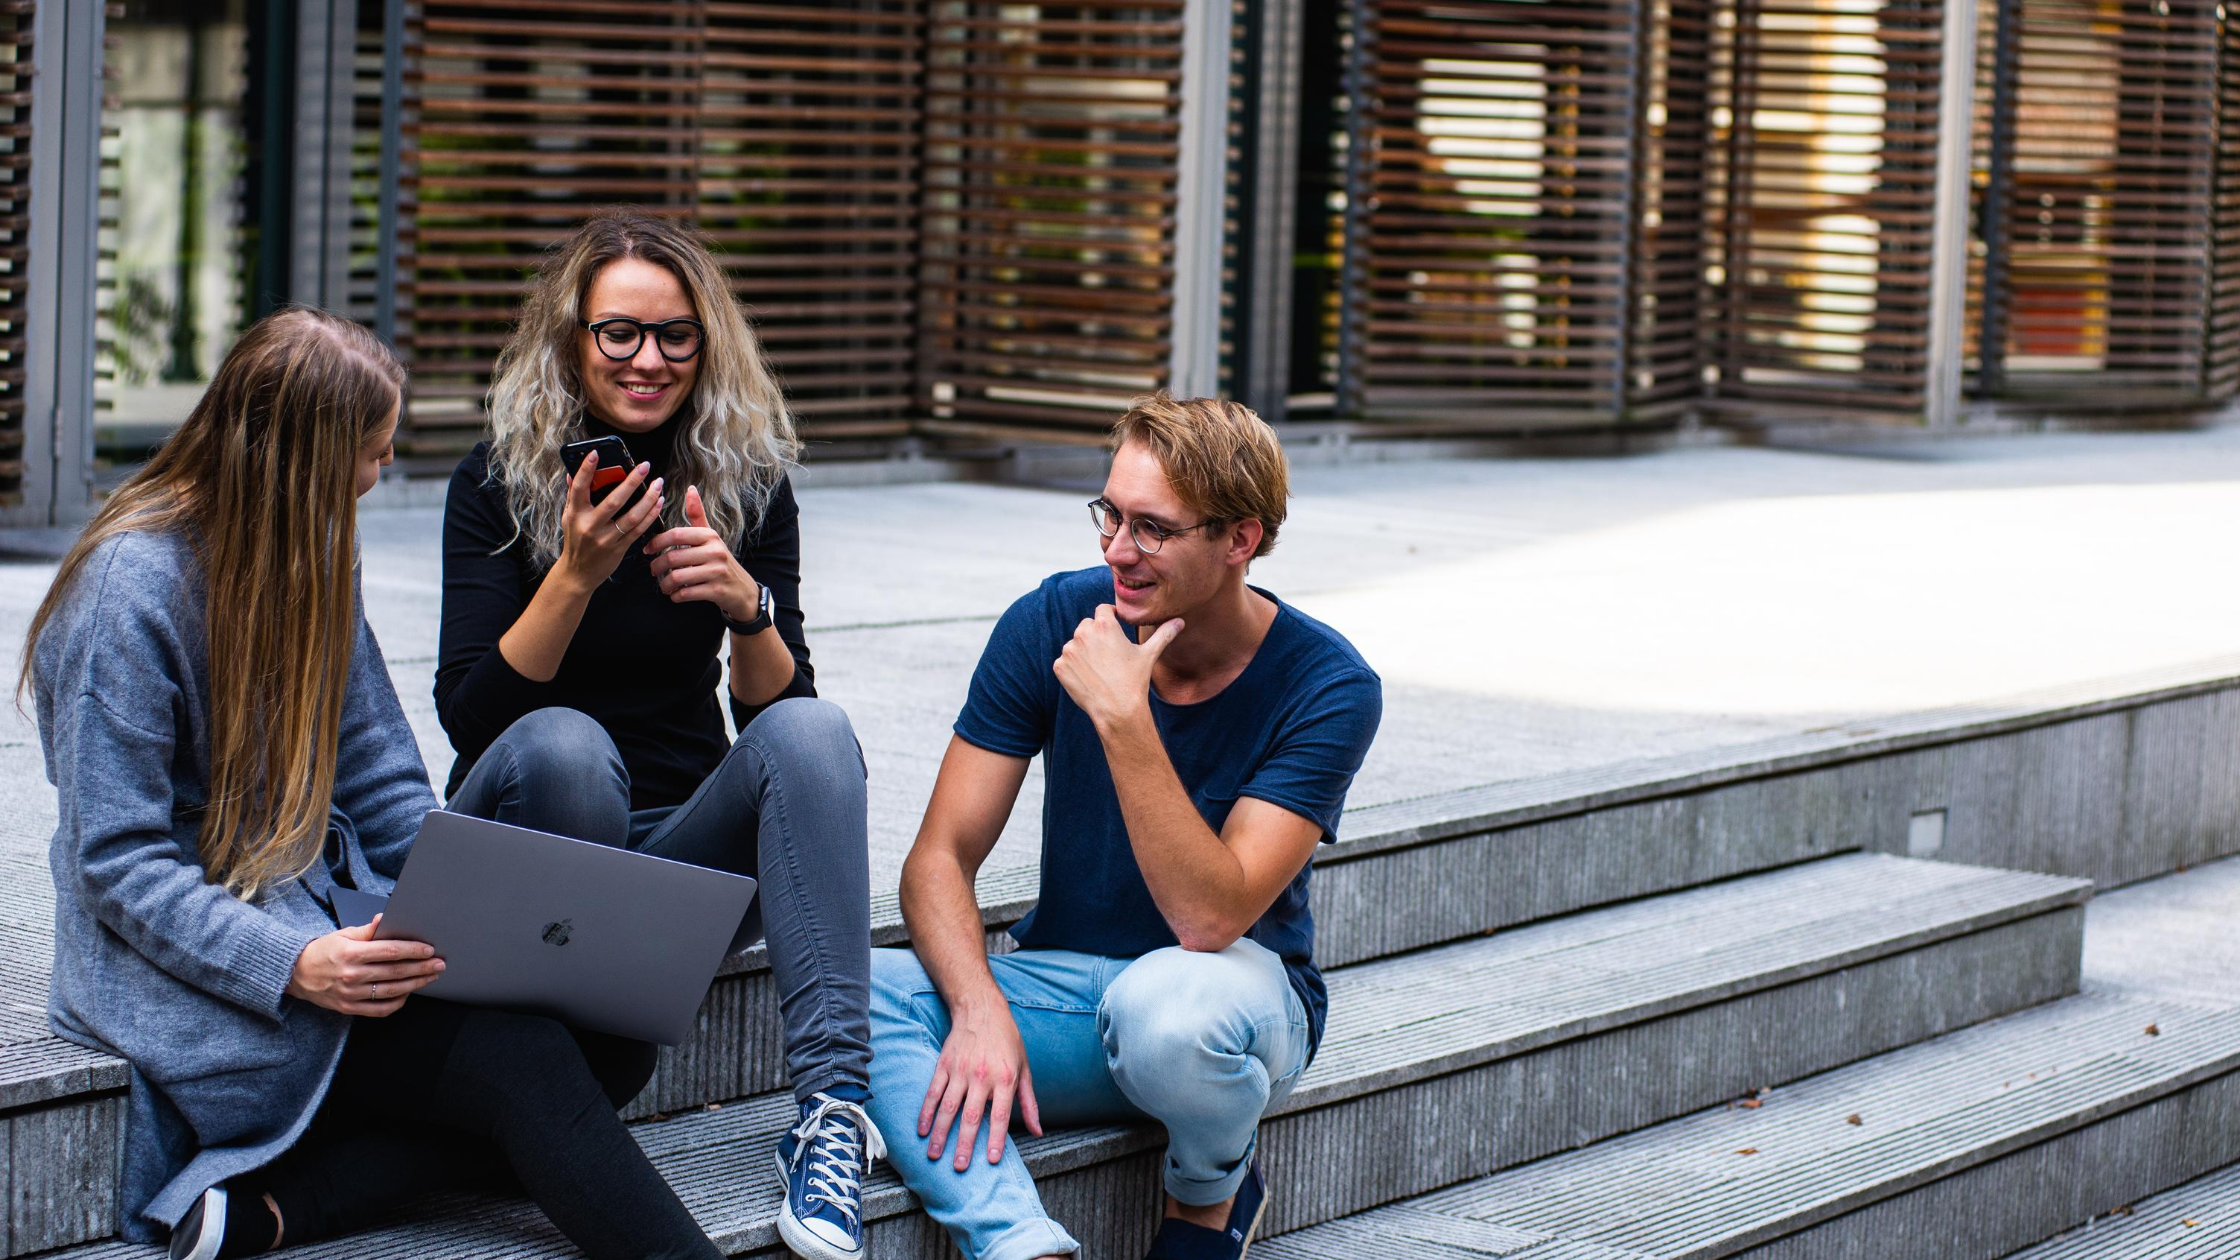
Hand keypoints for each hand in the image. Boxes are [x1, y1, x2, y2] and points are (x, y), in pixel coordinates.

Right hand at [286, 915, 443, 1016]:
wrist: (295, 974)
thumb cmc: (322, 951)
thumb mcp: (343, 934)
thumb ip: (368, 930)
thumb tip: (385, 918)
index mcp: (351, 953)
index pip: (390, 951)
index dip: (413, 950)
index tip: (429, 949)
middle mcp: (352, 975)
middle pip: (396, 972)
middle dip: (422, 967)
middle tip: (440, 964)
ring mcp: (351, 994)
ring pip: (392, 991)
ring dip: (416, 984)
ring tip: (431, 977)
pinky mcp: (349, 1008)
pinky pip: (380, 1009)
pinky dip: (398, 1002)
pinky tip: (408, 993)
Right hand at [555, 452, 664, 589]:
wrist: (578, 573)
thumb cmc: (575, 540)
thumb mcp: (568, 517)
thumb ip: (572, 495)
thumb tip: (571, 472)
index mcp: (575, 514)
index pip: (579, 488)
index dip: (586, 470)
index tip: (596, 453)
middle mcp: (590, 526)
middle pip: (614, 501)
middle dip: (631, 482)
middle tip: (645, 466)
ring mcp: (606, 538)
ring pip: (632, 516)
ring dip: (648, 499)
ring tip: (658, 484)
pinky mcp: (619, 548)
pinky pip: (638, 530)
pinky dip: (650, 515)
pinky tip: (658, 503)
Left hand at [644, 486, 759, 623]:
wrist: (742, 590)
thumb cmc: (720, 561)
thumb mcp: (711, 537)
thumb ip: (697, 515)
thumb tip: (690, 489)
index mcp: (710, 536)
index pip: (676, 534)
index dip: (657, 542)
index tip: (647, 550)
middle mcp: (715, 551)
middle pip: (673, 557)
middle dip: (657, 566)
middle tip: (653, 571)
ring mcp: (717, 572)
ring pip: (678, 577)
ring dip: (665, 584)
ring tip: (664, 586)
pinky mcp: (717, 591)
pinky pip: (686, 593)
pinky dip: (676, 596)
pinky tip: (675, 595)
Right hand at [920, 1000, 1042, 1168]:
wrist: (982, 1009)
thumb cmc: (1007, 1041)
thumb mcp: (1024, 1069)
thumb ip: (1029, 1103)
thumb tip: (1037, 1131)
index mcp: (1005, 1079)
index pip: (1000, 1115)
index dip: (996, 1139)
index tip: (992, 1160)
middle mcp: (982, 1076)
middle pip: (971, 1116)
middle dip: (965, 1144)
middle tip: (960, 1167)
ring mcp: (960, 1071)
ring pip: (948, 1108)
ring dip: (941, 1133)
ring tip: (934, 1155)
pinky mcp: (944, 1066)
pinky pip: (933, 1093)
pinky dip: (926, 1112)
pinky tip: (922, 1130)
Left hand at [1052, 604, 1181, 730]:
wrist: (1117, 710)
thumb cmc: (1135, 681)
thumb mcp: (1149, 654)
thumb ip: (1163, 634)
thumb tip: (1180, 622)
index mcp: (1105, 625)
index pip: (1103, 610)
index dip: (1110, 618)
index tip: (1115, 629)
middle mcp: (1083, 633)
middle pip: (1087, 626)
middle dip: (1096, 636)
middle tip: (1109, 655)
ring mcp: (1069, 650)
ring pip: (1075, 644)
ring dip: (1083, 652)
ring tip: (1100, 669)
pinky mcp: (1060, 666)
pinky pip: (1065, 661)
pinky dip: (1073, 668)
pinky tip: (1088, 678)